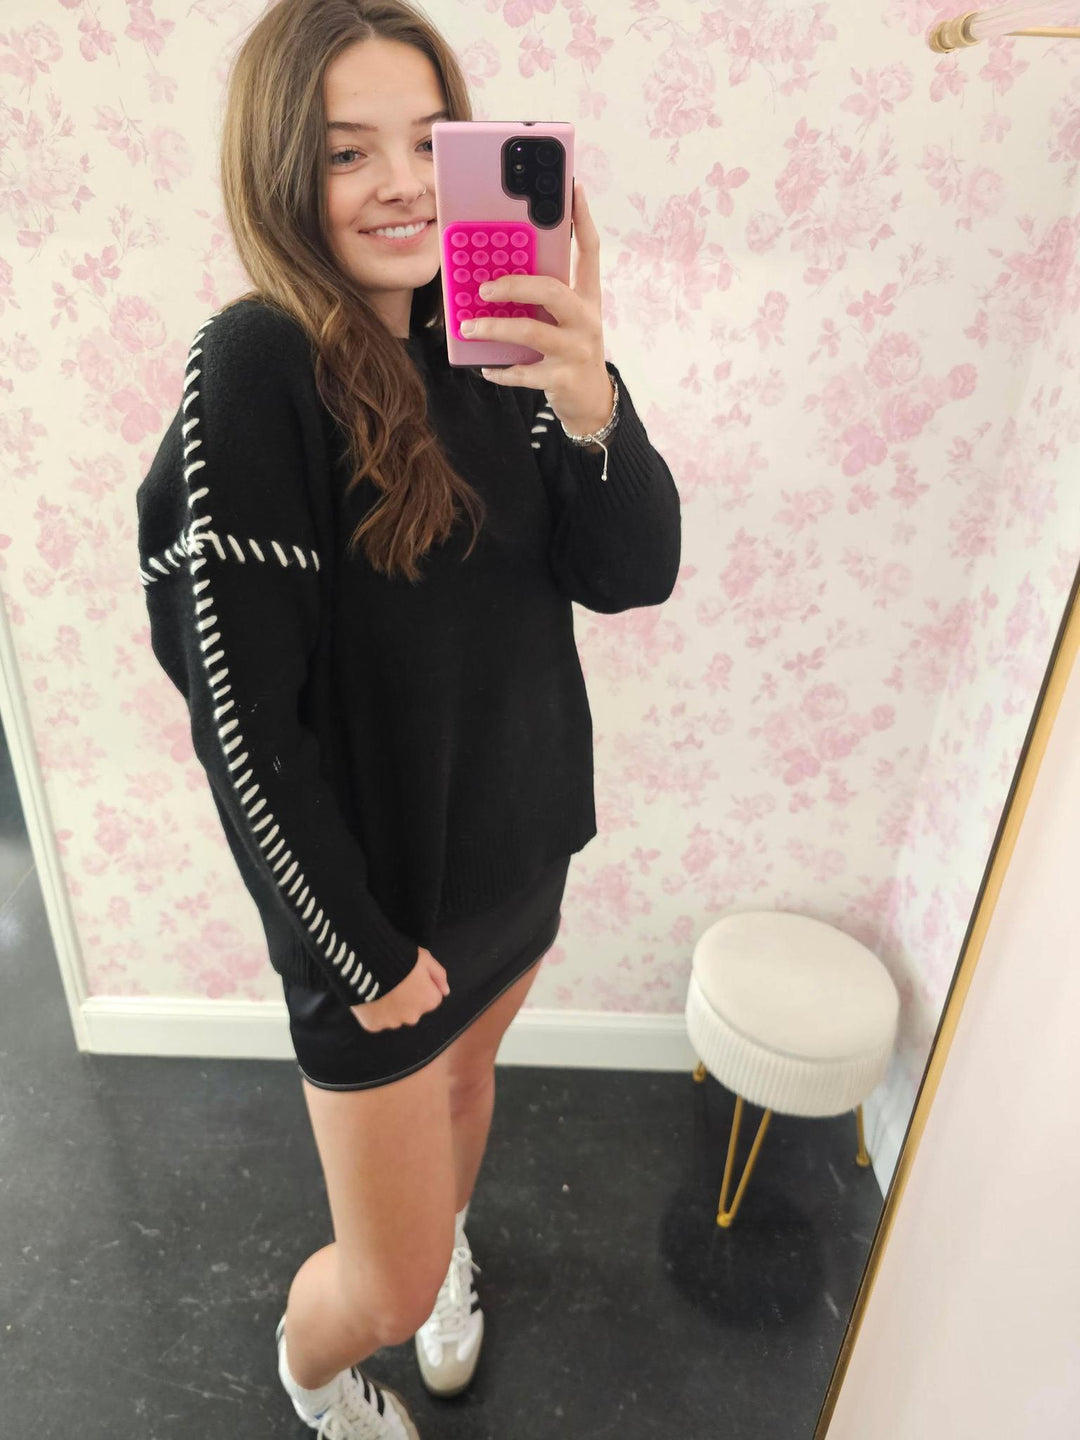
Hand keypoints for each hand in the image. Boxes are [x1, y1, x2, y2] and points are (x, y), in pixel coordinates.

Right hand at [350, 946, 449, 1032]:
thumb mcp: (425, 958)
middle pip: (413, 1009)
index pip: (431, 997)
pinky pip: (377, 1020)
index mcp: (429, 1001)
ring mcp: (392, 1023)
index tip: (411, 976)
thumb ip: (439, 975)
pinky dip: (375, 1011)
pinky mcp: (373, 1025)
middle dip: (406, 999)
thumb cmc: (400, 959)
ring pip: (395, 1016)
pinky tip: (371, 996)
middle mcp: (413, 1017)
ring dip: (390, 1006)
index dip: (421, 985)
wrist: (368, 964)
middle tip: (395, 981)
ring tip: (381, 987)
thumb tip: (445, 991)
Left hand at [466, 180, 615, 436]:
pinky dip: (500, 370)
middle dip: (514, 285)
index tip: (571, 188)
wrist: (592, 402)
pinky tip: (485, 367)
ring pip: (531, 333)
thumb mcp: (568, 319)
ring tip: (469, 326)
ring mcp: (575, 350)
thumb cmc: (571, 350)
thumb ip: (545, 296)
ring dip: (494, 329)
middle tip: (484, 287)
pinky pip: (523, 372)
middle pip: (551, 292)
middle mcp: (586, 320)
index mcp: (588, 297)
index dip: (583, 218)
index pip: (590, 251)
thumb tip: (500, 273)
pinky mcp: (562, 379)